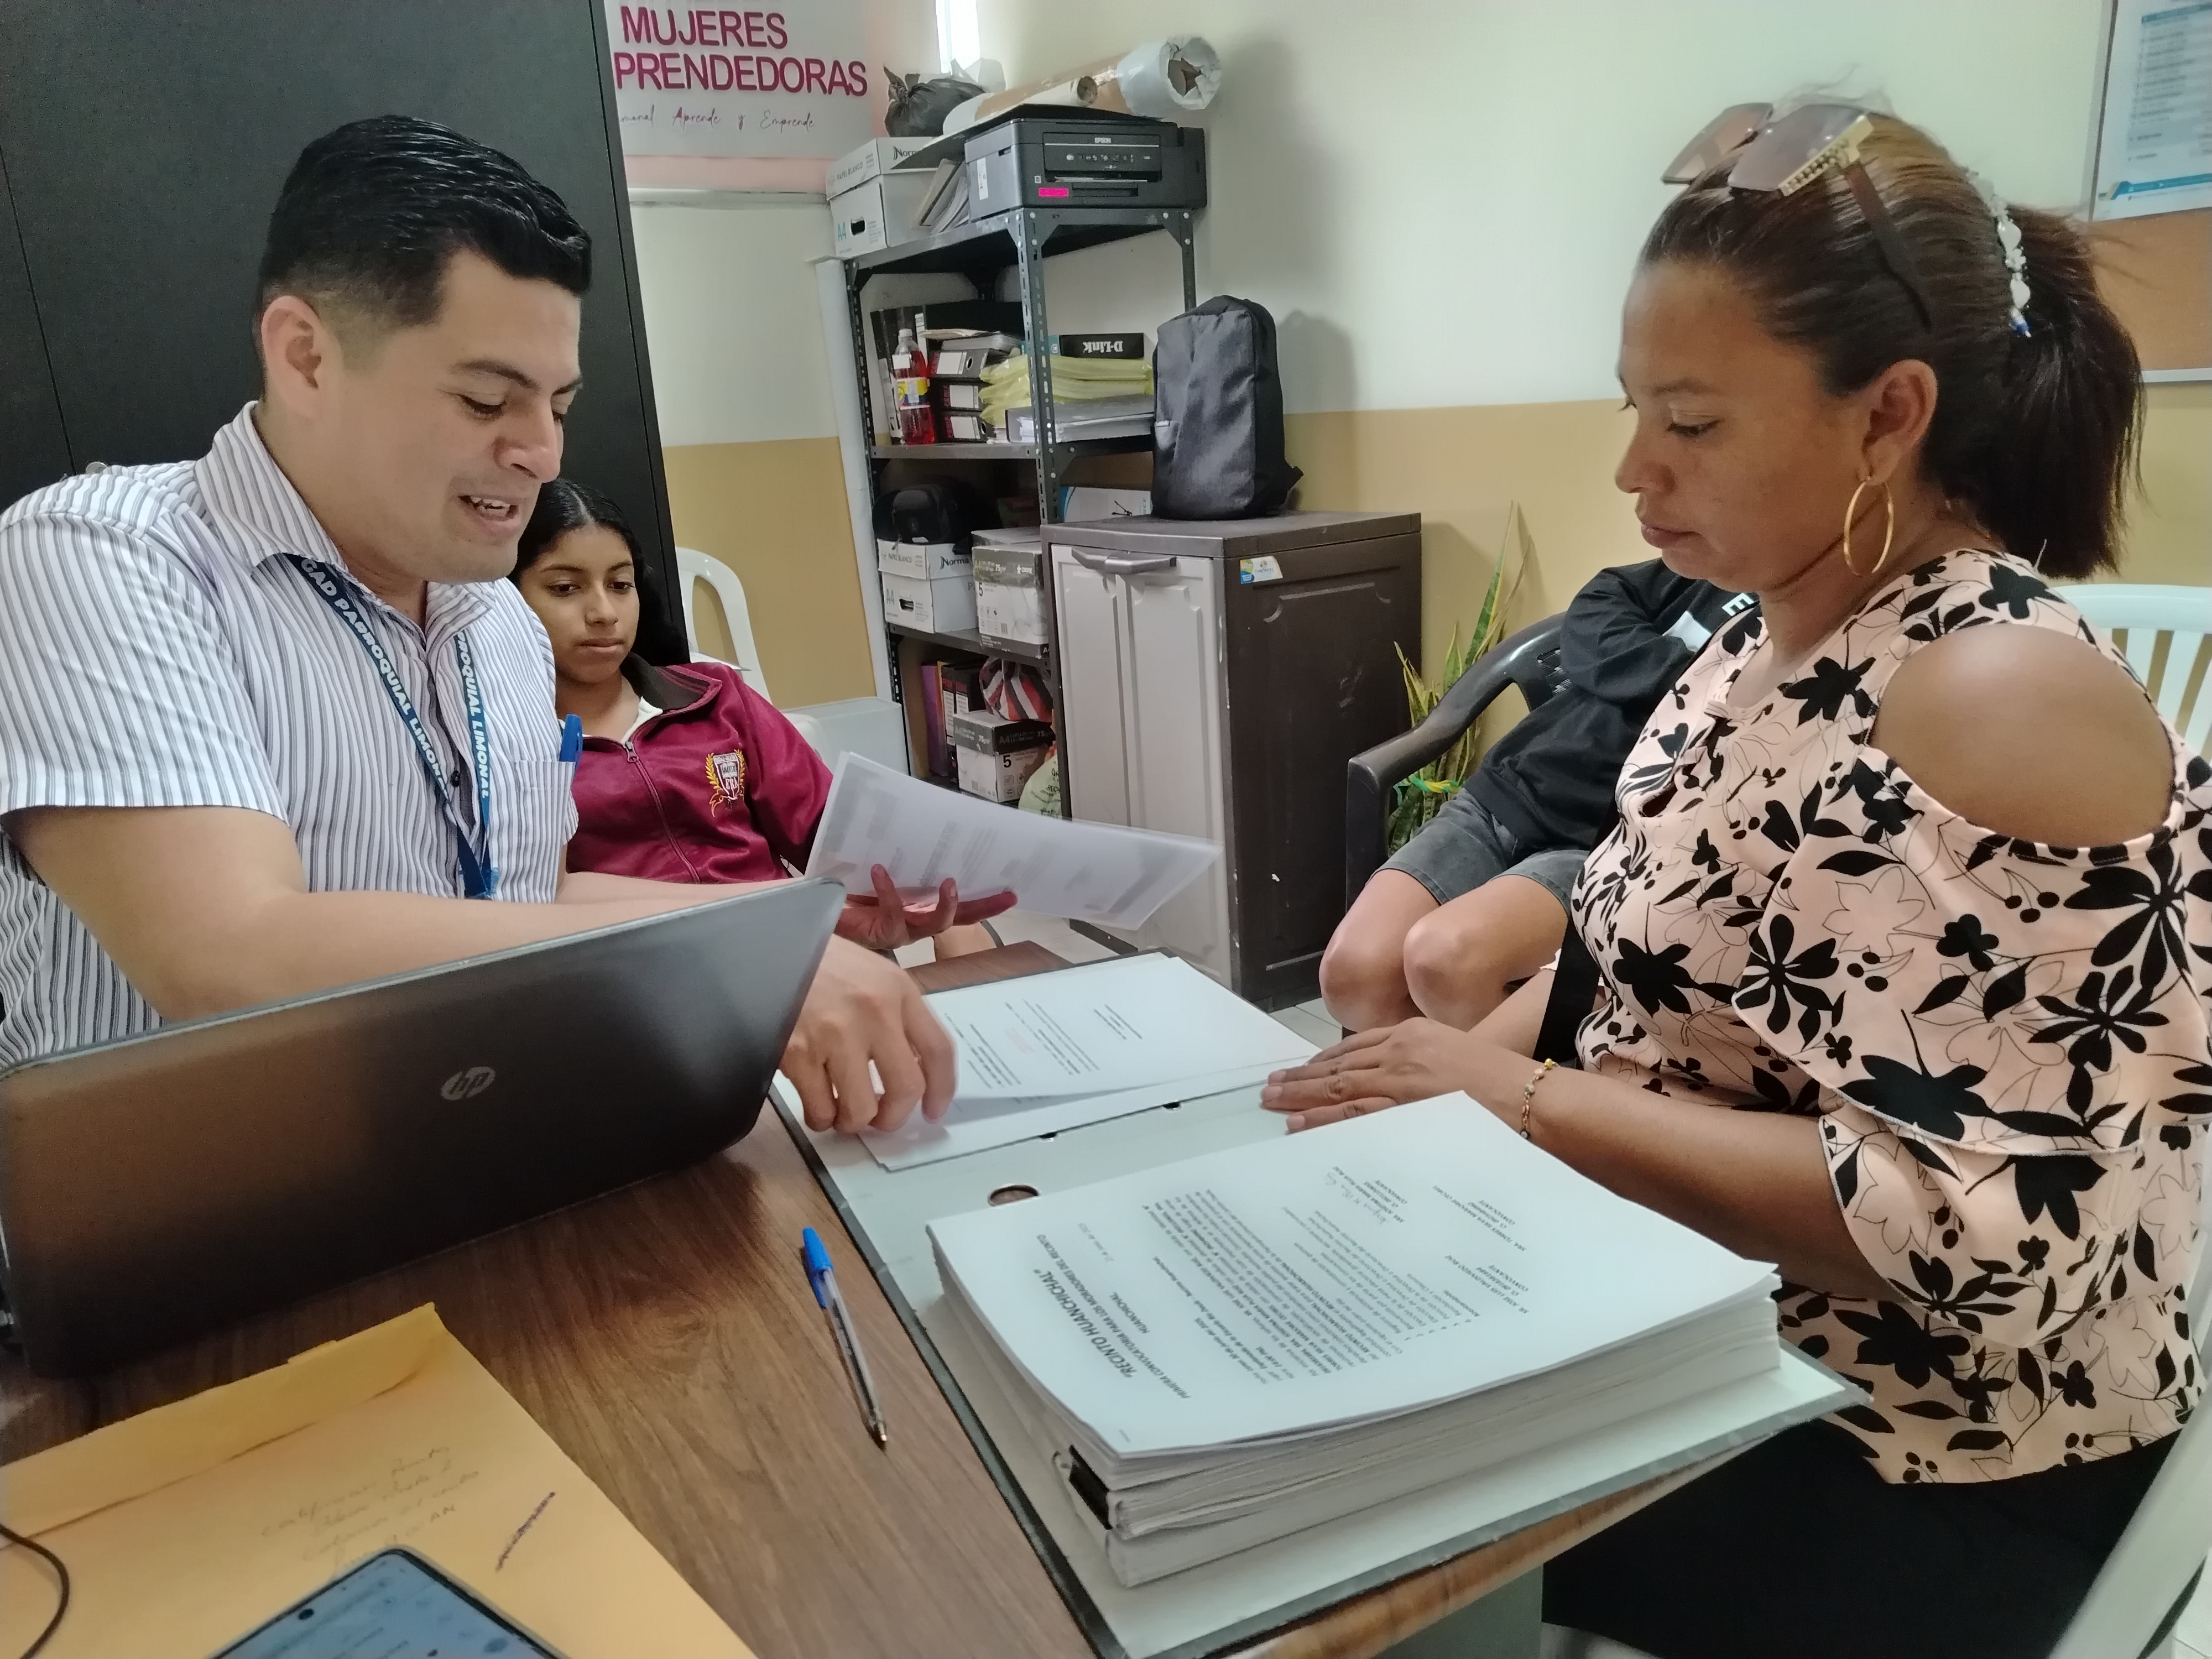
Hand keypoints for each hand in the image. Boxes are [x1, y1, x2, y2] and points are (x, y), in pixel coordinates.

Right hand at [782, 936, 957, 1133]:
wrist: (767, 947)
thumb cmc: (821, 961)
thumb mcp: (871, 973)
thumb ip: (896, 1015)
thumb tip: (910, 1069)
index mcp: (898, 990)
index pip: (938, 1049)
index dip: (942, 1089)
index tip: (933, 1111)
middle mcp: (874, 1013)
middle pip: (906, 1087)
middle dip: (895, 1117)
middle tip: (881, 1120)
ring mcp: (835, 1035)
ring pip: (861, 1109)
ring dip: (854, 1122)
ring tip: (843, 1114)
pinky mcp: (797, 1053)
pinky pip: (819, 1109)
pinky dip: (820, 1118)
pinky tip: (817, 1106)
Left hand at [833, 865, 1016, 951]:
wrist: (815, 896)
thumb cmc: (849, 883)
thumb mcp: (882, 866)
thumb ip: (903, 856)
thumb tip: (929, 822)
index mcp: (919, 909)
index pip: (959, 910)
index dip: (985, 904)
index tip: (1011, 893)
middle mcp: (914, 924)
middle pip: (957, 920)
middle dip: (983, 908)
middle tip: (1005, 894)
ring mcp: (899, 931)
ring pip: (932, 925)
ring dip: (945, 905)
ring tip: (949, 882)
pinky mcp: (878, 933)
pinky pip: (892, 915)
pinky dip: (890, 891)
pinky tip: (881, 871)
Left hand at [1260, 1019, 1503, 1131]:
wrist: (1528, 1097)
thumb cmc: (1502, 1080)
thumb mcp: (1455, 1056)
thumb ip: (1422, 1063)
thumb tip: (1400, 1083)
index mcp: (1412, 1033)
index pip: (1355, 1047)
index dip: (1323, 1061)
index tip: (1302, 1071)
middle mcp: (1399, 1051)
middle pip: (1338, 1066)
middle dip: (1301, 1077)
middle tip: (1268, 1086)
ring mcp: (1399, 1081)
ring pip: (1337, 1089)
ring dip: (1301, 1096)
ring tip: (1271, 1101)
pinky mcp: (1403, 1109)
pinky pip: (1352, 1116)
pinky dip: (1322, 1119)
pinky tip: (1298, 1123)